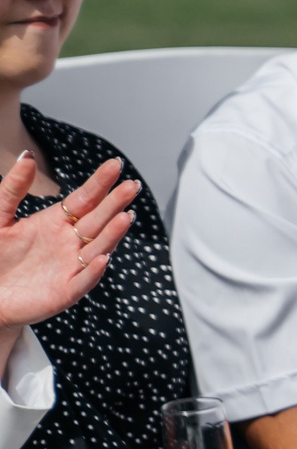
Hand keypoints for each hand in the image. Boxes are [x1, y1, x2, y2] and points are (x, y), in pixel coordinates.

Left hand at [0, 152, 138, 336]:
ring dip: (113, 234)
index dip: (100, 183)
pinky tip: (102, 258)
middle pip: (98, 220)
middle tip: (131, 186)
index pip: (85, 199)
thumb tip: (28, 156)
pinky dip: (93, 270)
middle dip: (115, 203)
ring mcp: (71, 267)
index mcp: (56, 222)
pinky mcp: (65, 292)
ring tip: (124, 217)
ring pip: (98, 248)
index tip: (115, 165)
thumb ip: (12, 188)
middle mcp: (70, 243)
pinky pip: (83, 280)